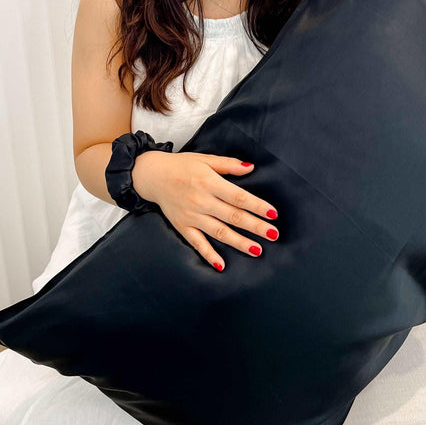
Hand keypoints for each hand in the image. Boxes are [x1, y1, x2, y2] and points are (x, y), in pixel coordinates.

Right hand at [133, 151, 277, 271]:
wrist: (152, 175)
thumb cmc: (182, 166)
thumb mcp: (205, 159)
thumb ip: (229, 164)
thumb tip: (251, 167)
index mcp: (209, 182)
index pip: (238, 196)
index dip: (257, 205)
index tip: (272, 213)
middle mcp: (201, 201)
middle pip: (233, 216)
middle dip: (255, 226)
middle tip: (274, 234)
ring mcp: (191, 216)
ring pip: (219, 232)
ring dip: (239, 242)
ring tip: (257, 250)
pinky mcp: (182, 226)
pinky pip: (197, 243)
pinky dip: (209, 255)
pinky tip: (222, 265)